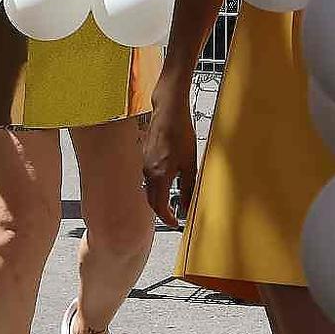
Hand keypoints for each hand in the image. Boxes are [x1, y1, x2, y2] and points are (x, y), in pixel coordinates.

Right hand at [141, 92, 198, 227]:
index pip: (160, 206)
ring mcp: (144, 164)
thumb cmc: (181, 132)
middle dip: (162, 211)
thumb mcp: (190, 163)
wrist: (168, 111)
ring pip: (149, 188)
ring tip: (172, 200)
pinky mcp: (144, 156)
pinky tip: (166, 180)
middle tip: (174, 216)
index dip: (168, 218)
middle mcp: (148, 172)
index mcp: (160, 176)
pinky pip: (148, 177)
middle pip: (152, 200)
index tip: (176, 223)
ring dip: (159, 197)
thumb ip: (189, 187)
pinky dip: (156, 185)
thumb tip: (189, 205)